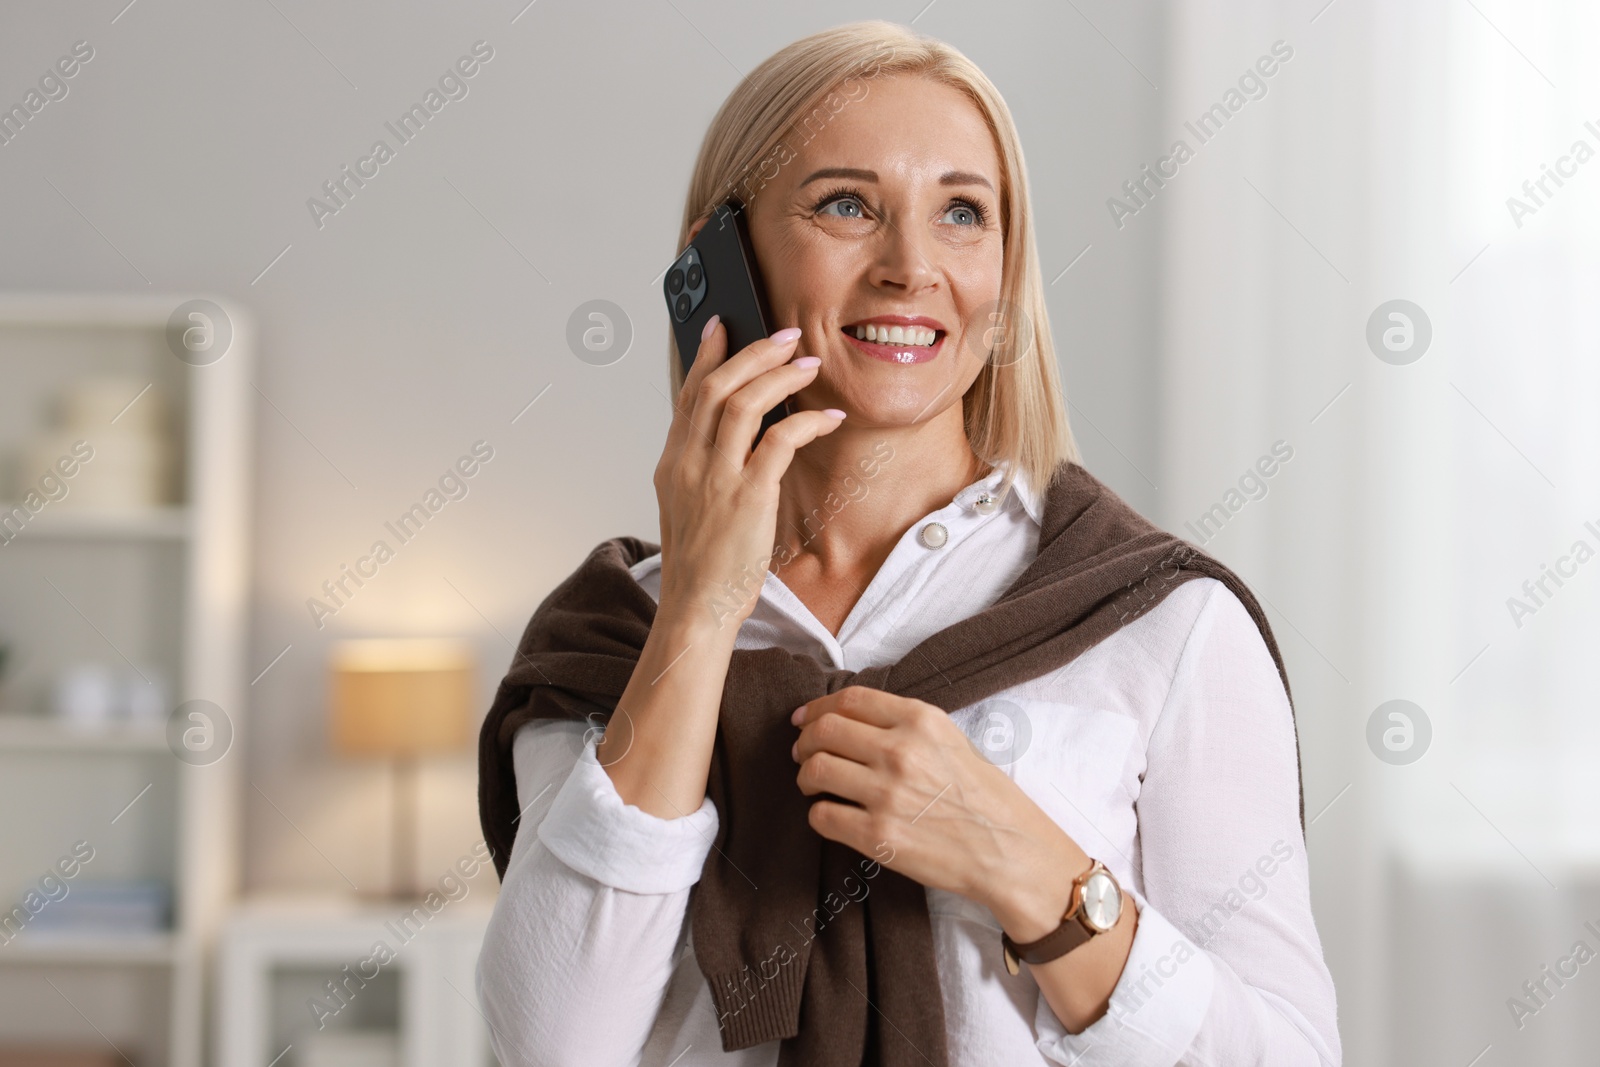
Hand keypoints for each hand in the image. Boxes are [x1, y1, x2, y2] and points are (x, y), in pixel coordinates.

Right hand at [653, 314, 844, 634]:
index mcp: (672, 463)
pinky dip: (806, 421)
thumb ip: (703, 467)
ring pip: (743, 403)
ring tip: (808, 365)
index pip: (688, 394)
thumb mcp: (688, 506)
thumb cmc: (701, 564)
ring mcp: (716, 478)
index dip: (706, 354)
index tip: (722, 324)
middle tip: (785, 335)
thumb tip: (731, 435)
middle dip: (753, 352)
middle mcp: (688, 463)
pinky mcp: (748, 496)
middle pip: (715, 387)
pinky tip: (826, 416)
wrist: (697, 608)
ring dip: (780, 376)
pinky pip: (779, 441)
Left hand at [792, 686, 1090, 939]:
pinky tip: (831, 815)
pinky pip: (822, 816)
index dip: (817, 707)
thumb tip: (851, 721)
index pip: (850, 699)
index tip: (804, 718)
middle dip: (804, 741)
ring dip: (806, 777)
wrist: (1010, 853)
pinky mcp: (878, 835)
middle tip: (802, 753)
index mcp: (921, 721)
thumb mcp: (953, 741)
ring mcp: (887, 794)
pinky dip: (818, 814)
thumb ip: (905, 726)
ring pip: (815, 770)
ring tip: (813, 786)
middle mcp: (901, 751)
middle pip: (824, 730)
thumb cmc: (986, 799)